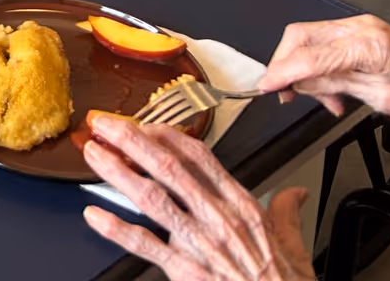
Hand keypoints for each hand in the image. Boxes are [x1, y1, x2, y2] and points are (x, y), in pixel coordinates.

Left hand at [82, 117, 315, 280]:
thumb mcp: (295, 245)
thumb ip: (287, 213)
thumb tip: (295, 193)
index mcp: (241, 207)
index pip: (199, 157)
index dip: (167, 136)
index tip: (144, 123)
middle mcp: (217, 218)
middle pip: (168, 168)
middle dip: (132, 142)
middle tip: (104, 124)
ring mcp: (200, 244)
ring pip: (152, 198)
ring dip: (119, 173)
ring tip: (95, 154)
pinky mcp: (187, 271)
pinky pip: (147, 246)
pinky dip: (119, 230)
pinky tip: (95, 216)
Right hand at [256, 15, 389, 143]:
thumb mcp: (378, 100)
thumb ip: (333, 85)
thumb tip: (298, 83)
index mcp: (368, 43)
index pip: (308, 55)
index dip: (281, 72)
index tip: (266, 86)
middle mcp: (365, 28)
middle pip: (302, 37)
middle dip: (288, 66)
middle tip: (285, 95)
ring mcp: (368, 29)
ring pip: (313, 41)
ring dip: (307, 70)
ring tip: (324, 101)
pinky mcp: (371, 36)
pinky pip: (331, 45)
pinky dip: (323, 67)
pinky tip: (335, 92)